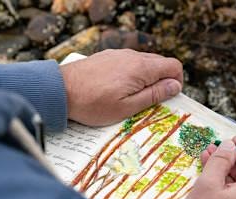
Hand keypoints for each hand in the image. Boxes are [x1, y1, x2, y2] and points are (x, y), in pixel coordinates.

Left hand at [59, 49, 182, 125]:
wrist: (59, 91)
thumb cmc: (92, 104)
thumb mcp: (127, 107)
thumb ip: (154, 95)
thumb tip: (175, 86)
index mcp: (141, 68)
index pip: (173, 66)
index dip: (176, 82)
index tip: (167, 98)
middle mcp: (132, 56)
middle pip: (160, 64)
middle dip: (161, 82)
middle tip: (150, 102)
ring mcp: (118, 55)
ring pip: (144, 64)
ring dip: (145, 80)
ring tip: (131, 99)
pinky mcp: (107, 58)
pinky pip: (128, 64)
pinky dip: (131, 76)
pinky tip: (117, 91)